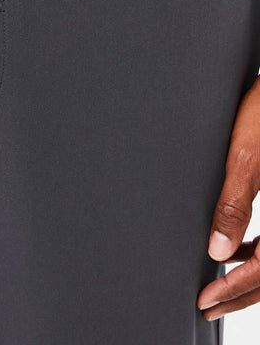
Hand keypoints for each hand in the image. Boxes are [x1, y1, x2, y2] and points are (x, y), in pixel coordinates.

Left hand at [197, 76, 259, 320]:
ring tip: (219, 281)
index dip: (237, 290)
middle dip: (243, 292)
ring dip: (251, 274)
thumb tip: (217, 249)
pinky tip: (237, 246)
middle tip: (209, 305)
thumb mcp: (246, 155)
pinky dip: (259, 248)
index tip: (206, 300)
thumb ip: (234, 203)